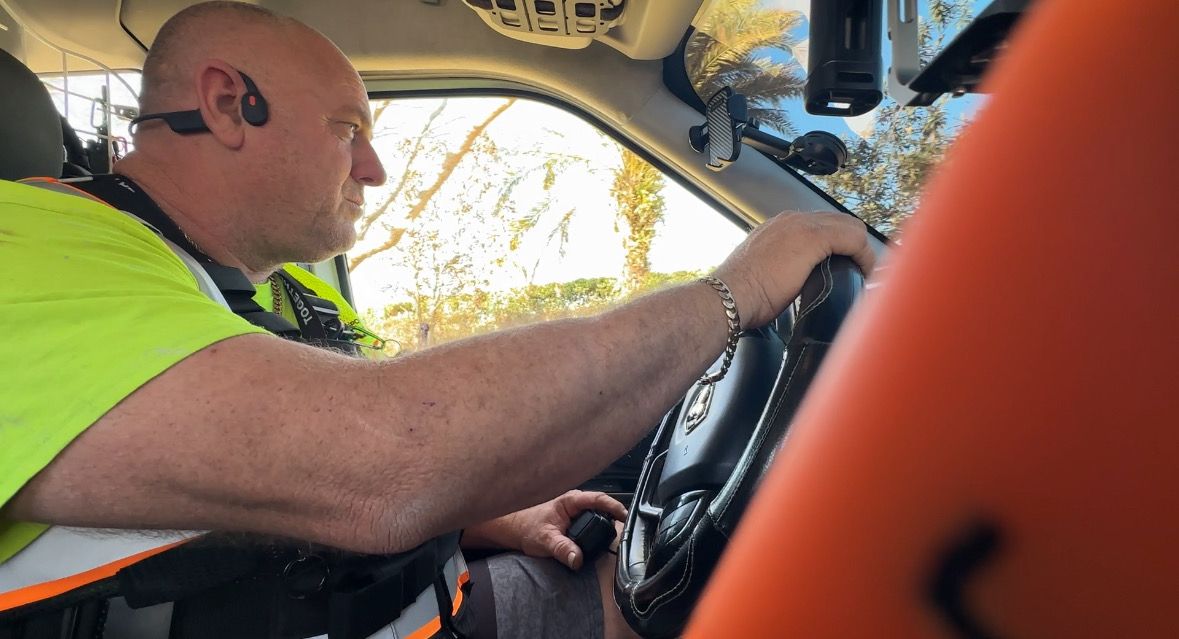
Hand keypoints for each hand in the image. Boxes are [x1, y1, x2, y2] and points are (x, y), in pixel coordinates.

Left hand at [462, 490, 626, 569]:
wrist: (516, 529)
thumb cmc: (527, 528)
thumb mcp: (545, 540)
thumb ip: (562, 549)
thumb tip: (577, 558)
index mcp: (570, 501)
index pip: (598, 499)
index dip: (614, 506)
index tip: (624, 516)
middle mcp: (575, 503)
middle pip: (602, 505)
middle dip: (614, 516)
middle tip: (624, 529)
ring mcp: (576, 510)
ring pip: (599, 512)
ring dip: (608, 522)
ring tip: (617, 533)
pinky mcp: (575, 519)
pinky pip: (593, 519)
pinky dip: (600, 526)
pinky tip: (603, 536)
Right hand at [713, 211, 874, 329]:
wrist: (727, 296)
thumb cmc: (738, 295)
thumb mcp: (760, 274)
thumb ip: (779, 270)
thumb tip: (790, 286)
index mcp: (777, 227)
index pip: (819, 226)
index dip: (837, 245)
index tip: (846, 265)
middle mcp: (790, 220)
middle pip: (838, 222)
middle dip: (853, 245)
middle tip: (862, 271)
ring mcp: (801, 226)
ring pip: (850, 227)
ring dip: (862, 251)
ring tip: (866, 275)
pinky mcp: (812, 239)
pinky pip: (854, 239)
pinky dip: (865, 257)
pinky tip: (866, 275)